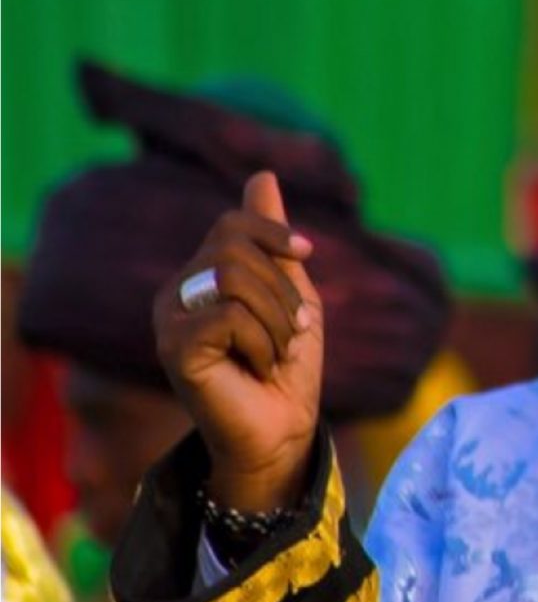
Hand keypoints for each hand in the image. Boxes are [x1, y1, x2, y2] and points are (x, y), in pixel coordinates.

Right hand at [154, 172, 322, 512]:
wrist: (284, 426)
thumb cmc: (288, 363)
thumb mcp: (291, 291)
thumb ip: (272, 240)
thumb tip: (262, 175)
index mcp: (201, 275)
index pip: (231, 224)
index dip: (273, 232)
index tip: (305, 252)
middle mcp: (175, 293)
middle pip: (235, 250)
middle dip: (281, 290)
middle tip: (292, 332)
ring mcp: (168, 321)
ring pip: (233, 279)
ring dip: (276, 320)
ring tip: (275, 354)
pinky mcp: (173, 349)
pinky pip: (228, 317)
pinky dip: (260, 343)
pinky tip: (255, 369)